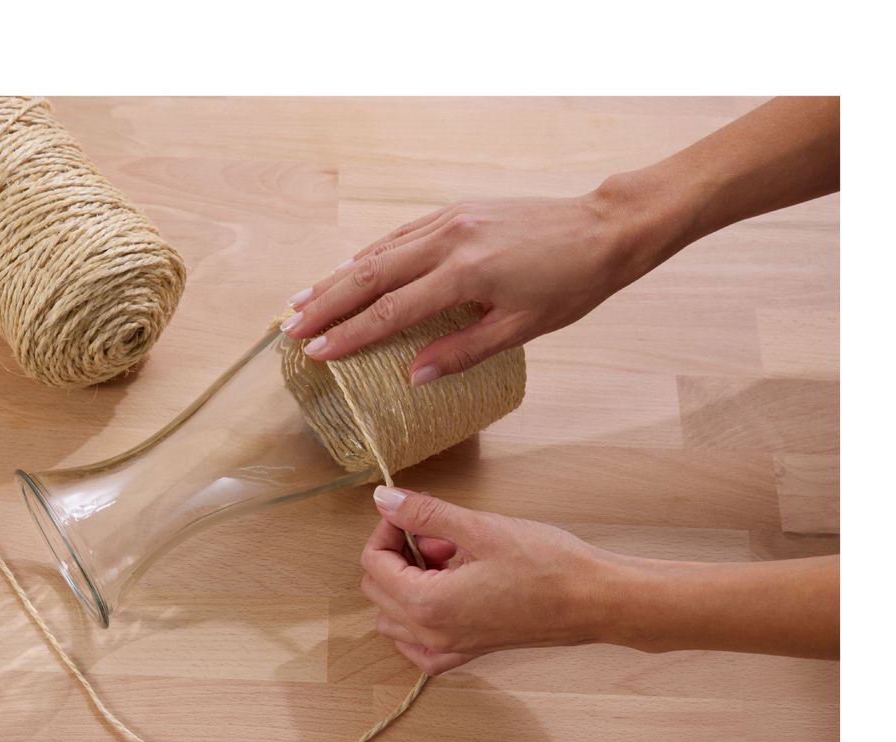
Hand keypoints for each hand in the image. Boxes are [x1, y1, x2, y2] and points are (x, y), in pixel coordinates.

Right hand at [282, 194, 637, 384]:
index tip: (316, 353)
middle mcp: (449, 239)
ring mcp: (450, 219)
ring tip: (304, 300)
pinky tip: (349, 269)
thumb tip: (413, 377)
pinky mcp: (456, 210)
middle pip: (370, 275)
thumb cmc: (570, 284)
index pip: (391, 310)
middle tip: (292, 329)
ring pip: (379, 250)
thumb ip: (463, 352)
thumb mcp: (521, 329)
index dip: (349, 335)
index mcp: (465, 274)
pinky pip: (400, 234)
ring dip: (339, 277)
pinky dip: (369, 254)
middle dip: (327, 303)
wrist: (603, 228)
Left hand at [360, 486, 619, 674]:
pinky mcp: (469, 653)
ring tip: (450, 560)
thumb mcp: (481, 528)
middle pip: (378, 590)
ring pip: (395, 617)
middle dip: (399, 554)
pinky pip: (420, 646)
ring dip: (408, 584)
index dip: (388, 530)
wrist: (596, 601)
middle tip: (440, 534)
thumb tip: (383, 499)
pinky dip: (419, 620)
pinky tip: (448, 593)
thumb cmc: (547, 564)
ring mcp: (449, 649)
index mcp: (428, 604)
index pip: (373, 564)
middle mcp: (431, 635)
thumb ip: (425, 514)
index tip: (414, 513)